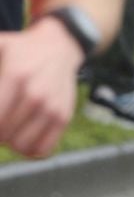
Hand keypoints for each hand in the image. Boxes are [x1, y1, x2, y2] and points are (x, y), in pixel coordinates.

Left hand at [0, 19, 85, 157]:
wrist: (60, 46)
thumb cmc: (18, 50)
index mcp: (15, 76)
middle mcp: (36, 94)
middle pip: (2, 134)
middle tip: (0, 116)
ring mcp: (52, 107)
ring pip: (20, 146)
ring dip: (8, 140)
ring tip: (6, 126)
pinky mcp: (63, 117)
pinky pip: (41, 149)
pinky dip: (27, 149)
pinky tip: (20, 135)